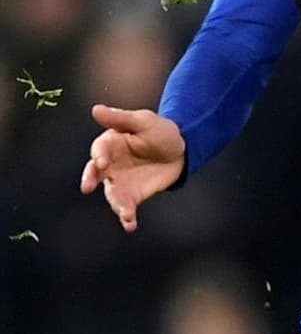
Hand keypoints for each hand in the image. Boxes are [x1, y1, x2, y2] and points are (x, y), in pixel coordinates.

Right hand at [80, 106, 185, 232]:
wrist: (180, 150)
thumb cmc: (159, 131)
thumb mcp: (143, 121)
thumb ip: (120, 118)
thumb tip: (96, 109)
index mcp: (110, 143)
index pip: (99, 149)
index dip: (99, 155)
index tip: (102, 162)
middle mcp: (110, 164)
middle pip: (95, 173)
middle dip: (90, 179)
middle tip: (88, 187)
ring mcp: (120, 181)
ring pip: (111, 193)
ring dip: (115, 203)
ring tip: (124, 211)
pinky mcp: (133, 195)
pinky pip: (127, 207)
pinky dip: (126, 217)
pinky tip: (130, 224)